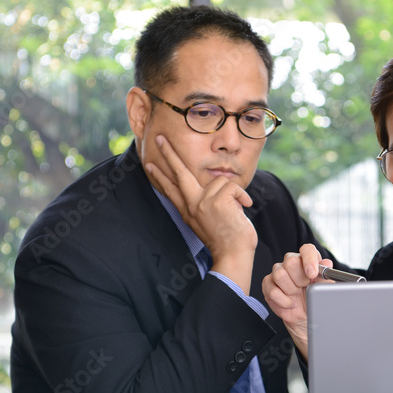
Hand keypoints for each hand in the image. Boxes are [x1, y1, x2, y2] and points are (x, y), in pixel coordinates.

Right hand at [146, 135, 257, 294]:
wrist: (233, 255)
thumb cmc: (227, 240)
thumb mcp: (209, 221)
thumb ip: (206, 204)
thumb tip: (215, 186)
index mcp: (188, 211)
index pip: (170, 189)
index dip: (159, 176)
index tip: (149, 164)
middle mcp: (191, 205)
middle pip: (178, 173)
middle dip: (168, 153)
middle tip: (160, 137)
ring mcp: (202, 203)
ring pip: (219, 181)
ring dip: (234, 194)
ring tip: (236, 210)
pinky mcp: (216, 201)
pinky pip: (232, 186)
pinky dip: (242, 196)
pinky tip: (243, 208)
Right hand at [261, 244, 332, 357]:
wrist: (304, 317)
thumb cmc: (314, 299)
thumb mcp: (323, 288)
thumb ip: (325, 276)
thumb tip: (327, 263)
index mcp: (307, 259)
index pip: (306, 249)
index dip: (309, 259)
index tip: (312, 274)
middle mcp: (291, 262)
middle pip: (290, 261)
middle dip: (300, 279)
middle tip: (304, 287)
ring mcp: (278, 272)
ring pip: (280, 274)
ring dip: (291, 290)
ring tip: (297, 295)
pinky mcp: (268, 284)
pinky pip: (272, 290)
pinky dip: (284, 300)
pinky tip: (290, 303)